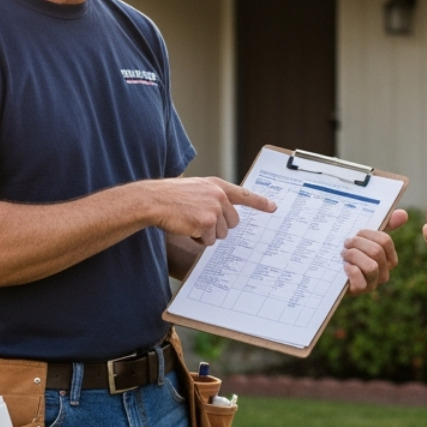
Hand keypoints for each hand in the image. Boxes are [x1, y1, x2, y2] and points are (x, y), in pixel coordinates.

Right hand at [151, 176, 275, 246]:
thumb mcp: (196, 189)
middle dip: (219, 227)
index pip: (244, 194)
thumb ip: (212, 197)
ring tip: (190, 221)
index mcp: (217, 185)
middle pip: (233, 222)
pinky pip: (208, 240)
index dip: (260, 202)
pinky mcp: (206, 222)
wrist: (154, 200)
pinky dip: (197, 239)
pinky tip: (186, 227)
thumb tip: (223, 217)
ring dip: (206, 233)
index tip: (273, 207)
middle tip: (201, 221)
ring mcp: (214, 209)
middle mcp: (219, 196)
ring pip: (221, 234)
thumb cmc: (170, 196)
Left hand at [341, 208, 408, 293]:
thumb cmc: (353, 251)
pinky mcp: (360, 291)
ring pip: (371, 267)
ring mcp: (373, 283)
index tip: (356, 232)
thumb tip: (404, 214)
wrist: (331, 272)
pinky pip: (360, 282)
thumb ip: (385, 225)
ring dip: (353, 256)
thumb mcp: (366, 237)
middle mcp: (384, 272)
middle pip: (376, 252)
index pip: (385, 240)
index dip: (368, 234)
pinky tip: (344, 266)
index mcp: (389, 258)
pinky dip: (351, 271)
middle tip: (346, 242)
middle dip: (358, 243)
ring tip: (343, 253)